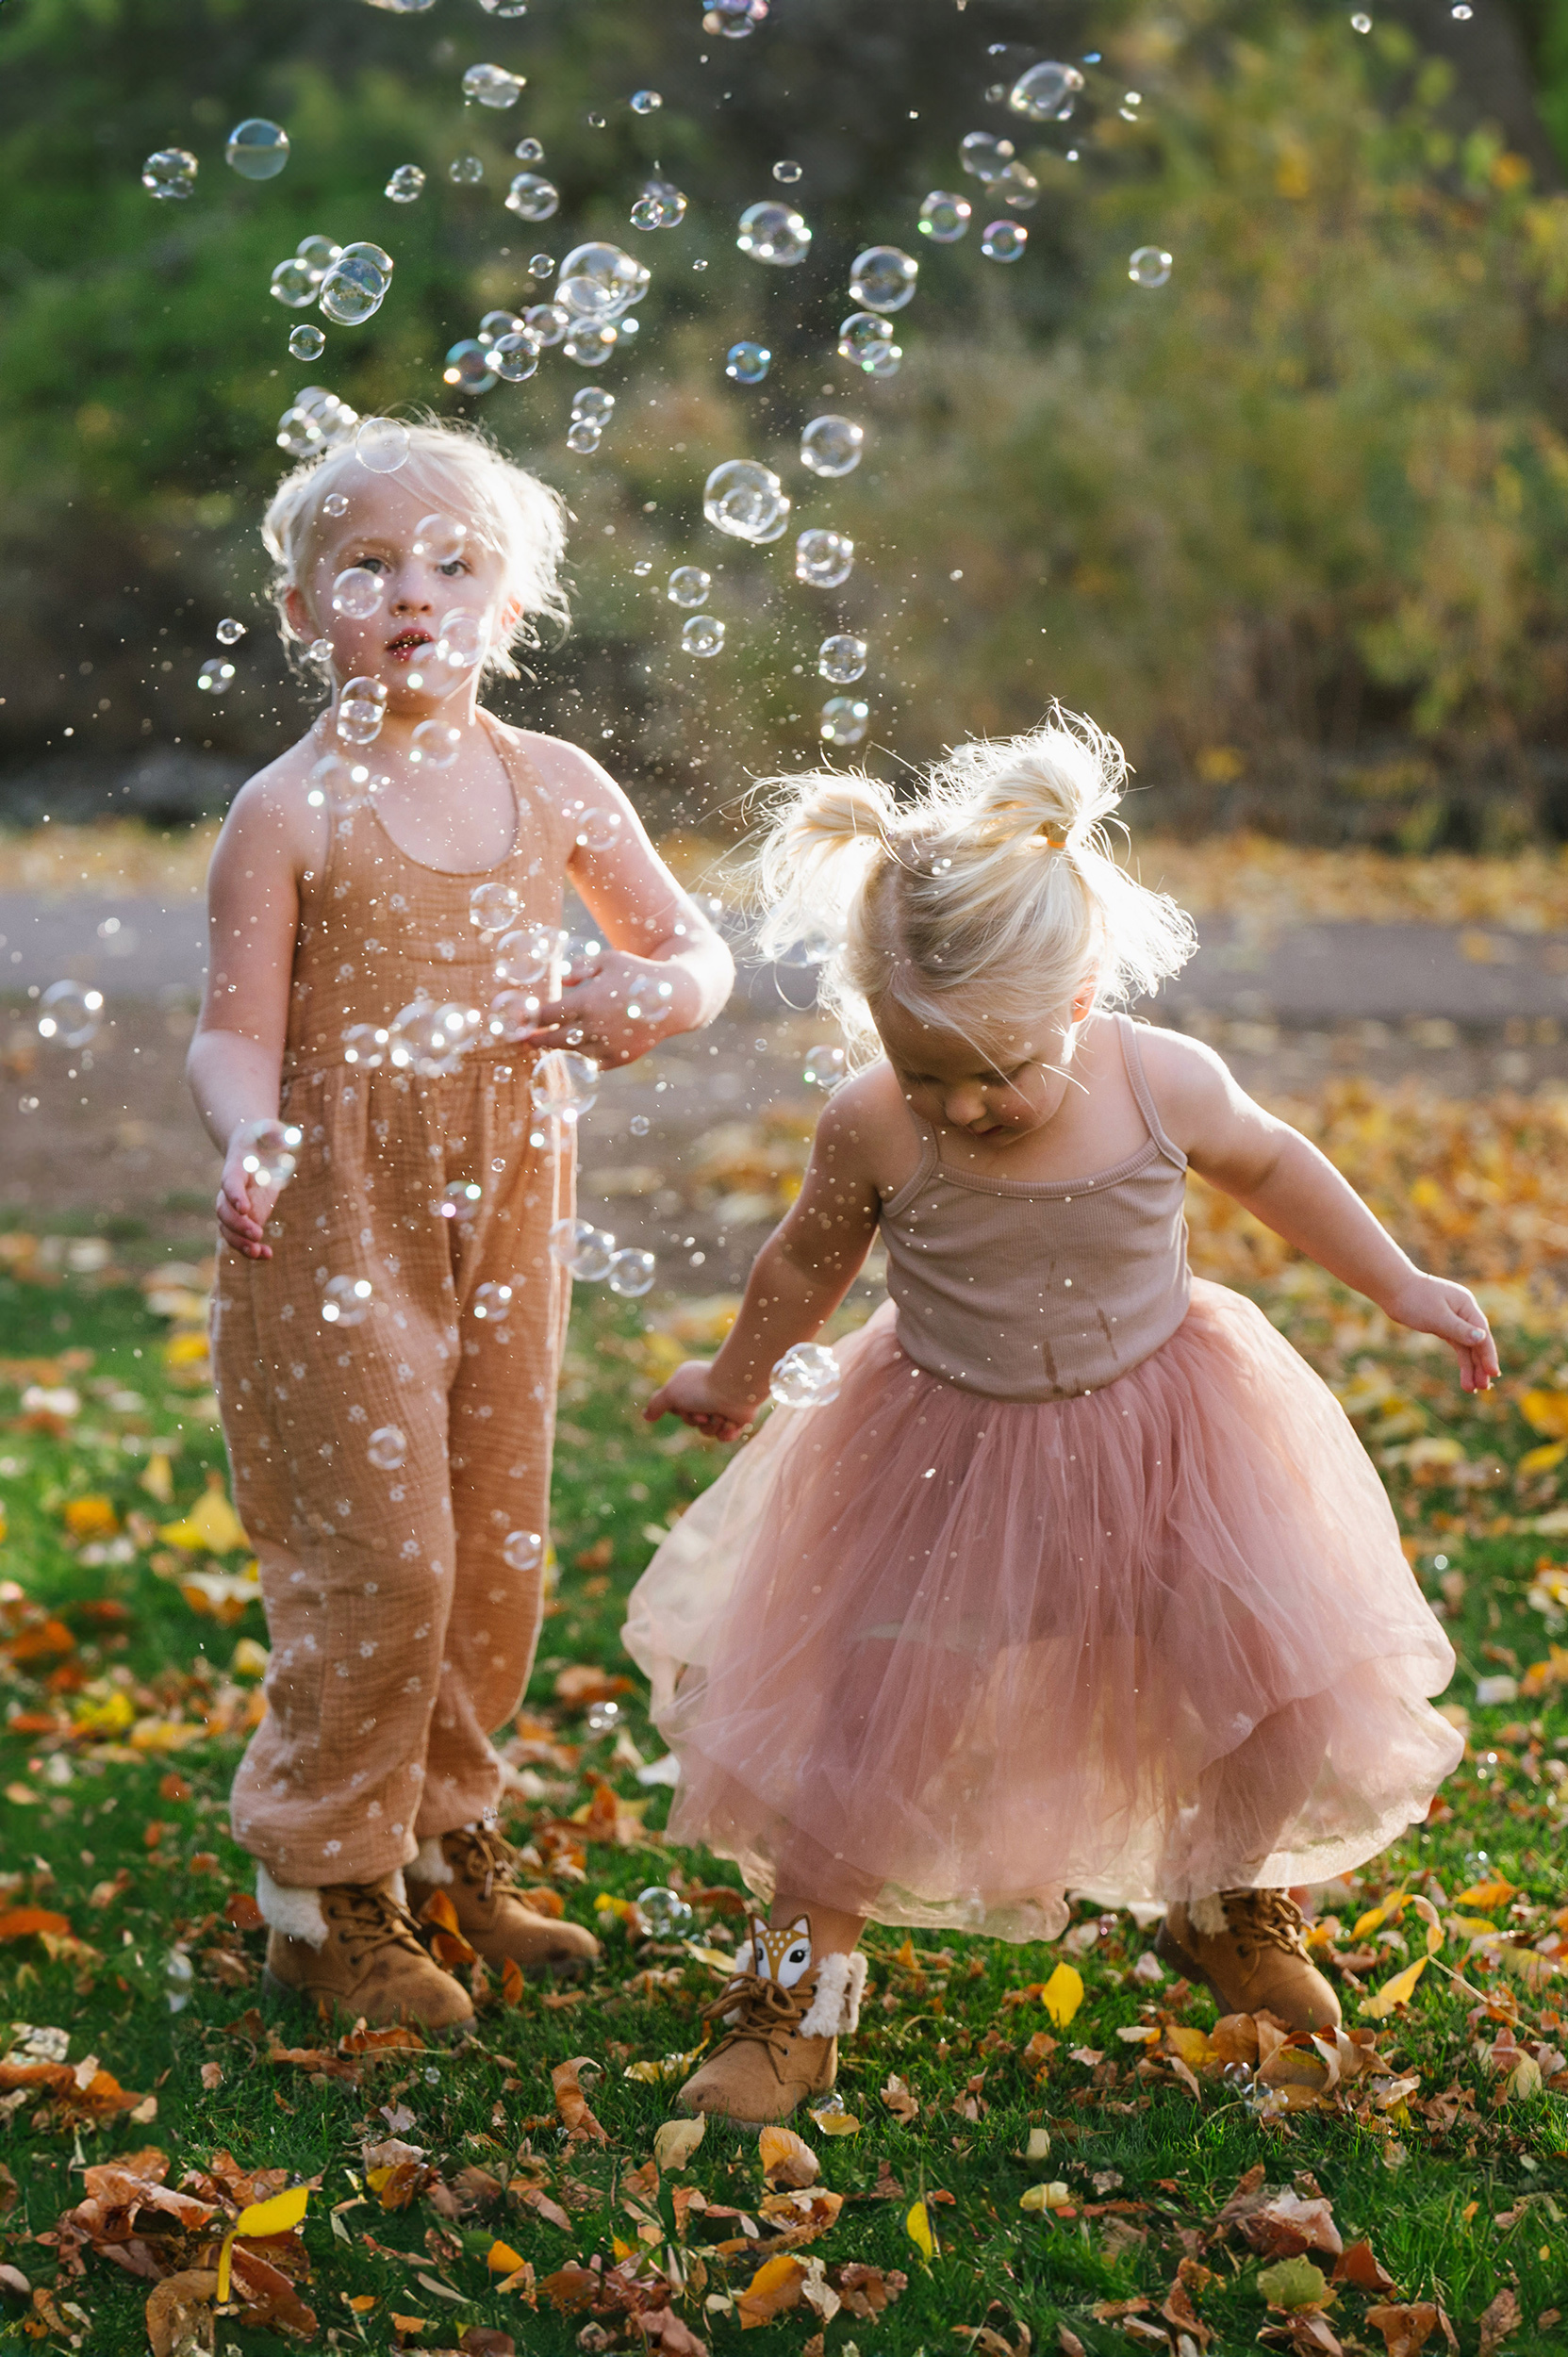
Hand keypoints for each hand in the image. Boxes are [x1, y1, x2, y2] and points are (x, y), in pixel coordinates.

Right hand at [217, 1117, 300, 1260]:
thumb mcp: (271, 1130)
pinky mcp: (246, 1217)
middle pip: (223, 1210)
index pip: (230, 1181)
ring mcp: (236, 1206)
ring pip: (228, 1229)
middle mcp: (231, 1189)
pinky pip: (241, 1236)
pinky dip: (251, 1248)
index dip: (234, 1194)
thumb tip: (283, 1137)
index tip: (244, 1207)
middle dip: (237, 1225)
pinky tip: (267, 1255)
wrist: (253, 1149)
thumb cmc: (264, 1138)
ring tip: (259, 1252)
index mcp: (236, 1166)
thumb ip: (275, 1132)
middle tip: (257, 1235)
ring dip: (240, 1243)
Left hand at [517, 949, 685, 1068]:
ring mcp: (608, 1046)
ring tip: (547, 1042)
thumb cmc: (637, 973)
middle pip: (553, 1040)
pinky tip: (576, 1049)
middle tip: (525, 1038)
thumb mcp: (608, 961)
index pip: (547, 1016)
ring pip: (571, 1053)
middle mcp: (595, 1028)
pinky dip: (582, 1056)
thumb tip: (559, 978)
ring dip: (558, 1048)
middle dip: (536, 1039)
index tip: (518, 1020)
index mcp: (587, 1002)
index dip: (528, 1019)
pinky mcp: (619, 1058)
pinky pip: (592, 1062)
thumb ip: (579, 968)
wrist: (674, 999)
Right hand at [645, 1358, 760, 1440]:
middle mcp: (705, 1394)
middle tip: (704, 1413)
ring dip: (712, 1426)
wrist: (736, 1391)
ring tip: (720, 1415)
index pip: (677, 1407)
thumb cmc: (702, 1389)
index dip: (679, 1410)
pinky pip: (724, 1436)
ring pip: (708, 1431)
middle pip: (691, 1421)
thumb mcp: (671, 1394)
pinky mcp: (736, 1417)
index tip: (684, 1404)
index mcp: (690, 1384)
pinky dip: (726, 1432)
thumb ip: (656, 1404)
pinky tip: (730, 1423)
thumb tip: (646, 1416)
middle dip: (696, 1420)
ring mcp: (722, 1406)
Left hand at [1382, 1269, 1499, 1393]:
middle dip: (1481, 1365)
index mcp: (1466, 1306)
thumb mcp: (1437, 1317)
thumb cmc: (1414, 1299)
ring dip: (1471, 1367)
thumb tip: (1481, 1338)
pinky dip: (1462, 1360)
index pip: (1482, 1333)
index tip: (1492, 1373)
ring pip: (1467, 1347)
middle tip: (1484, 1387)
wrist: (1392, 1289)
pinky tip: (1465, 1376)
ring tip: (1472, 1389)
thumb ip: (1459, 1329)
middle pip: (1477, 1342)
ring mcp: (1455, 1319)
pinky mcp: (1443, 1325)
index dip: (1488, 1354)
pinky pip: (1458, 1345)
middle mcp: (1464, 1312)